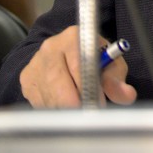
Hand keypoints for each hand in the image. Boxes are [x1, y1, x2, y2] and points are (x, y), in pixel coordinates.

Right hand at [19, 25, 137, 107]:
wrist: (66, 54)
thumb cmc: (93, 58)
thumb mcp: (110, 63)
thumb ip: (117, 79)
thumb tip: (126, 95)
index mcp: (73, 37)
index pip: (78, 65)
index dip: (89, 88)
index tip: (98, 104)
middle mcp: (50, 48)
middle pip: (59, 85)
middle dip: (76, 105)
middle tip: (89, 115)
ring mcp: (35, 64)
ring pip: (50, 98)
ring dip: (65, 111)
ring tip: (80, 110)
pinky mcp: (26, 80)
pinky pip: (40, 104)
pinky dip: (54, 111)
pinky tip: (64, 106)